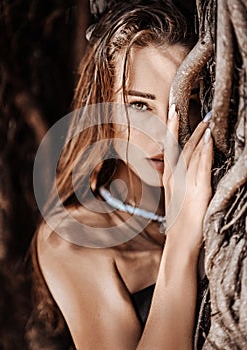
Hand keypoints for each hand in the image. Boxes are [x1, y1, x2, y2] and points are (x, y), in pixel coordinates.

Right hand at [163, 108, 212, 252]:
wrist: (179, 243)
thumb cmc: (179, 223)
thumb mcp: (175, 200)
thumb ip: (177, 184)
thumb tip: (181, 172)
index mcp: (170, 179)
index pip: (170, 150)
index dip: (170, 130)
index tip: (173, 113)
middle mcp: (175, 178)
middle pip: (179, 147)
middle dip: (181, 126)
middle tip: (184, 107)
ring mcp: (186, 183)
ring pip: (191, 153)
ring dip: (198, 134)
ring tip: (205, 118)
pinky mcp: (199, 191)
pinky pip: (202, 167)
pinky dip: (205, 151)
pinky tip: (209, 138)